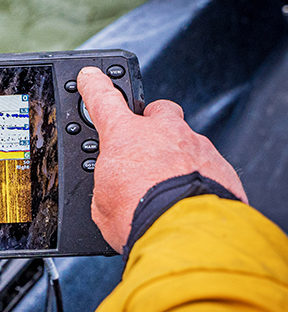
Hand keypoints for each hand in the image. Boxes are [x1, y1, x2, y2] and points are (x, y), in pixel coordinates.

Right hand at [77, 66, 246, 252]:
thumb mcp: (101, 204)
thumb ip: (107, 185)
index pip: (103, 99)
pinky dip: (195, 175)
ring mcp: (194, 145)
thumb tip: (112, 191)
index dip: (95, 86)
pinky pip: (205, 163)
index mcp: (124, 136)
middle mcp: (162, 132)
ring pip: (184, 139)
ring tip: (167, 185)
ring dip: (174, 156)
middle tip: (143, 145)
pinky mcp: (220, 165)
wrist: (185, 235)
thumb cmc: (138, 217)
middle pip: (156, 110)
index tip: (91, 76)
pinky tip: (187, 197)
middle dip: (150, 122)